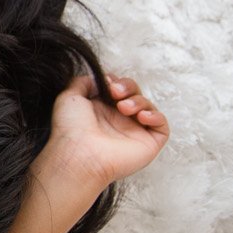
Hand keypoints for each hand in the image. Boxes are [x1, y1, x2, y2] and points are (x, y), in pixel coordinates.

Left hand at [41, 74, 170, 190]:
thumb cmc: (71, 129)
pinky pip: (162, 125)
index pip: (118, 88)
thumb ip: (83, 82)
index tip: (108, 84)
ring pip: (148, 106)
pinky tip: (141, 117)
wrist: (79, 154)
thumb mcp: (70, 97)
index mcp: (101, 110)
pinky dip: (155, 116)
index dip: (116, 82)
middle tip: (115, 92)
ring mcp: (133, 132)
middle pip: (135, 93)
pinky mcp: (148, 143)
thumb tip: (98, 78)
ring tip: (123, 108)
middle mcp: (118, 120)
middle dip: (128, 86)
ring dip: (139, 101)